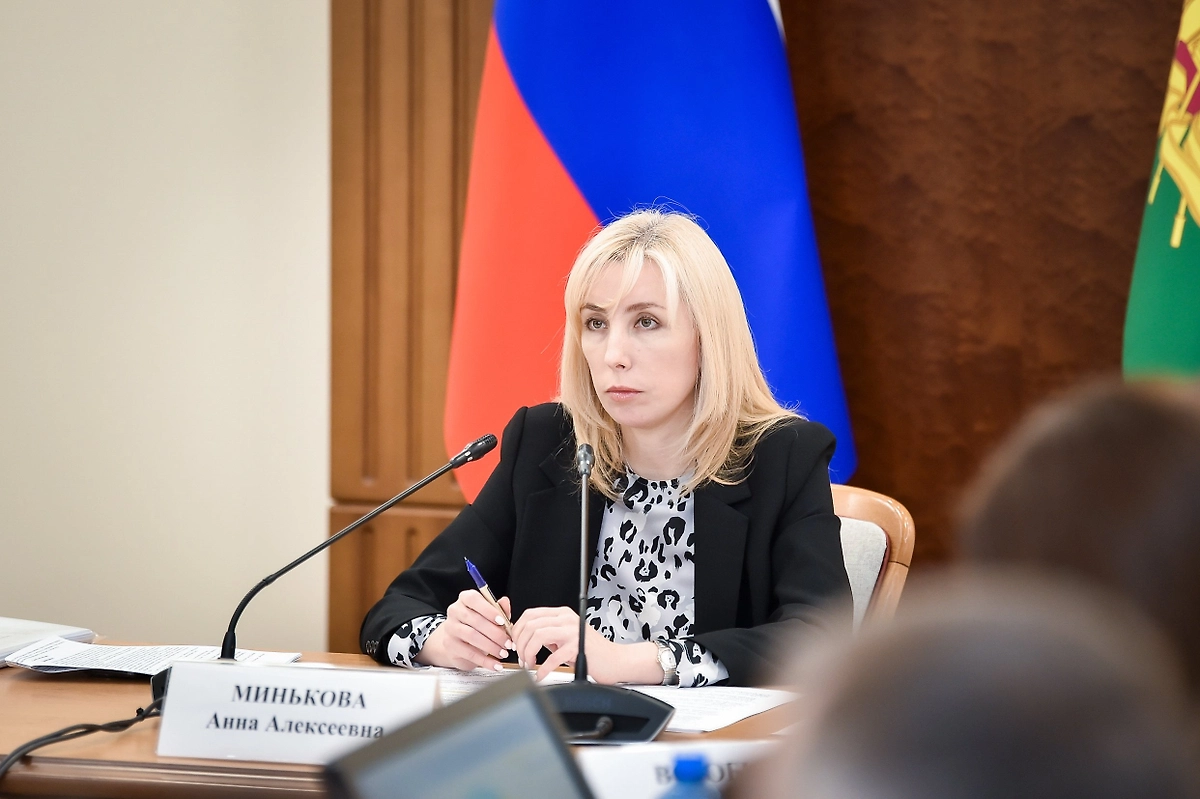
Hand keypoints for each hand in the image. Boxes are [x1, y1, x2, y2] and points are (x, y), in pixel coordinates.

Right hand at [416, 590, 512, 671]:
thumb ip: (499, 609)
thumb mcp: (488, 615)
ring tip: (503, 653)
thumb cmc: (475, 624)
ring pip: (473, 637)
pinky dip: (485, 661)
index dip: (489, 610)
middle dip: (496, 633)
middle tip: (508, 643)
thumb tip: (505, 602)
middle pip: (476, 621)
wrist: (456, 641)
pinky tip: (495, 664)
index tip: (502, 621)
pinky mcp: (450, 645)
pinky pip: (469, 653)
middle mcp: (455, 611)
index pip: (474, 600)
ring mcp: (450, 628)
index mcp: (465, 599)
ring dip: (492, 647)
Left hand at [511, 606, 661, 684]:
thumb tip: (524, 639)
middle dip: (521, 644)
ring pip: (537, 635)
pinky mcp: (578, 646)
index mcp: (562, 614)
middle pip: (531, 625)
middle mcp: (567, 619)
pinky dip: (542, 669)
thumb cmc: (591, 652)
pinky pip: (552, 657)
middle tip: (522, 659)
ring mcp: (573, 631)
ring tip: (530, 665)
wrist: (615, 661)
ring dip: (528, 653)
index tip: (516, 644)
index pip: (530, 615)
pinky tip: (541, 675)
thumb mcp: (566, 637)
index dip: (518, 630)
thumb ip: (548, 635)